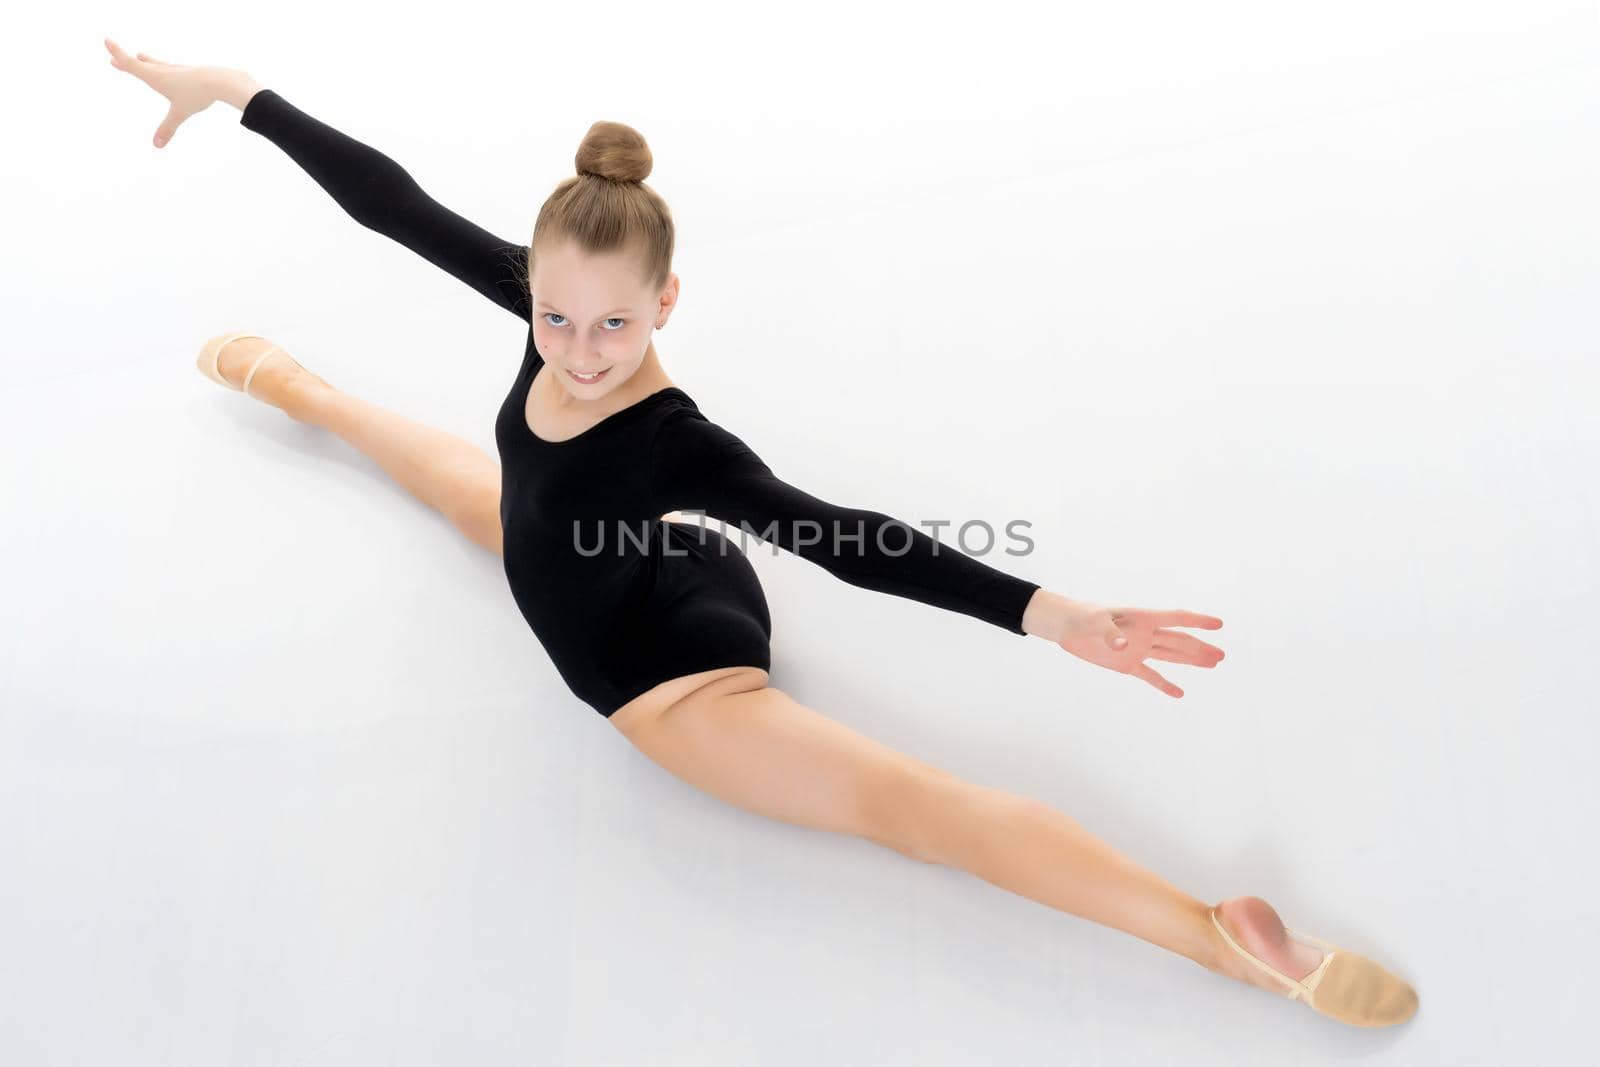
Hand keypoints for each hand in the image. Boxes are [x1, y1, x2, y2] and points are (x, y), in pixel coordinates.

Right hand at [103, 36, 246, 147]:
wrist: (220, 80)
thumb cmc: (197, 94)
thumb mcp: (180, 112)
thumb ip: (168, 128)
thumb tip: (156, 145)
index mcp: (155, 76)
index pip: (131, 64)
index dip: (118, 53)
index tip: (107, 40)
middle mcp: (163, 70)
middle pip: (140, 64)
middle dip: (126, 62)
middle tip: (114, 60)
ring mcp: (177, 69)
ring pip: (157, 63)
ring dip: (146, 61)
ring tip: (141, 56)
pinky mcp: (189, 71)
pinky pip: (171, 68)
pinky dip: (164, 66)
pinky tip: (170, 69)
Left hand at [1023, 590, 1223, 697]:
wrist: (1066, 626)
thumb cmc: (1081, 616)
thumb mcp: (1094, 622)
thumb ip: (1110, 633)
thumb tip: (1123, 646)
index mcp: (1142, 618)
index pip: (1176, 618)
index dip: (1198, 621)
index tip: (1219, 624)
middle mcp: (1145, 634)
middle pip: (1179, 641)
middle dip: (1200, 648)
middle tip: (1222, 656)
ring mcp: (1138, 649)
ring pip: (1171, 656)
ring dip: (1191, 661)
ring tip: (1213, 664)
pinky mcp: (1126, 664)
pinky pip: (1150, 675)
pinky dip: (1163, 684)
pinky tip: (1179, 693)